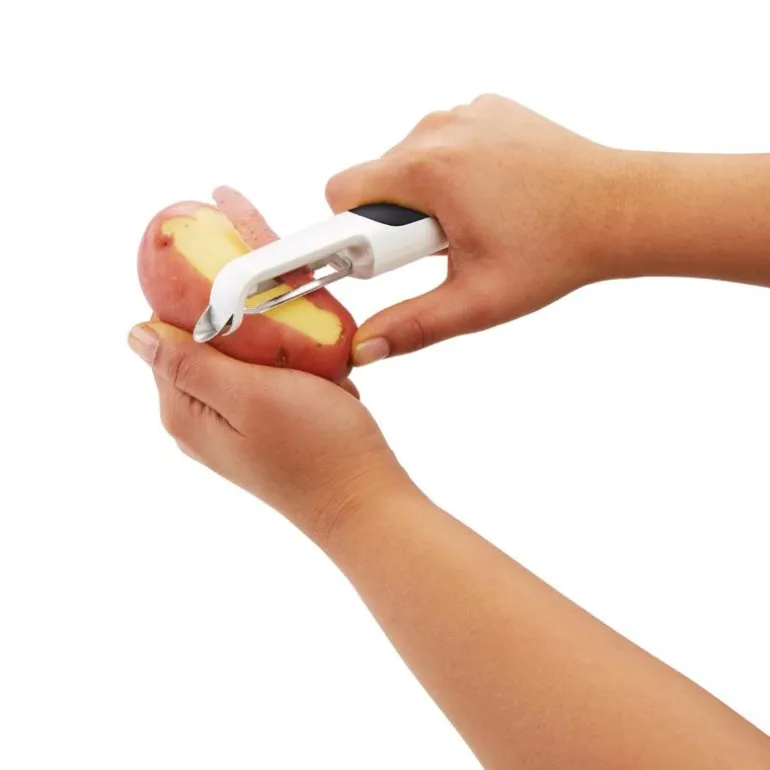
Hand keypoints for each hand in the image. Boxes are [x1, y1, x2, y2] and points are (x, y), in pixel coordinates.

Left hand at [127, 320, 407, 539]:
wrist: (364, 501)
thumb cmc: (316, 448)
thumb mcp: (250, 394)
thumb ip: (190, 364)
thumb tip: (137, 334)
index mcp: (184, 411)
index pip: (166, 336)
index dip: (202, 310)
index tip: (246, 307)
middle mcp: (200, 422)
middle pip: (204, 347)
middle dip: (248, 334)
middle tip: (290, 348)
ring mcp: (231, 429)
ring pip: (244, 361)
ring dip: (279, 355)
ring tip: (310, 373)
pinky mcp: (263, 432)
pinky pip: (270, 382)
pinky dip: (295, 375)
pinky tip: (319, 390)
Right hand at [325, 93, 624, 364]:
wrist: (622, 209)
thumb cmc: (556, 252)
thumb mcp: (477, 301)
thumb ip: (411, 326)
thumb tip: (362, 349)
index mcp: (428, 168)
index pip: (343, 195)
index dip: (362, 235)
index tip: (403, 255)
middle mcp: (441, 128)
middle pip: (377, 179)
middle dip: (398, 220)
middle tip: (450, 245)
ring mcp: (467, 112)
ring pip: (408, 161)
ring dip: (426, 196)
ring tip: (477, 222)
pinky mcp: (487, 109)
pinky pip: (442, 143)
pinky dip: (453, 171)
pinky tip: (493, 196)